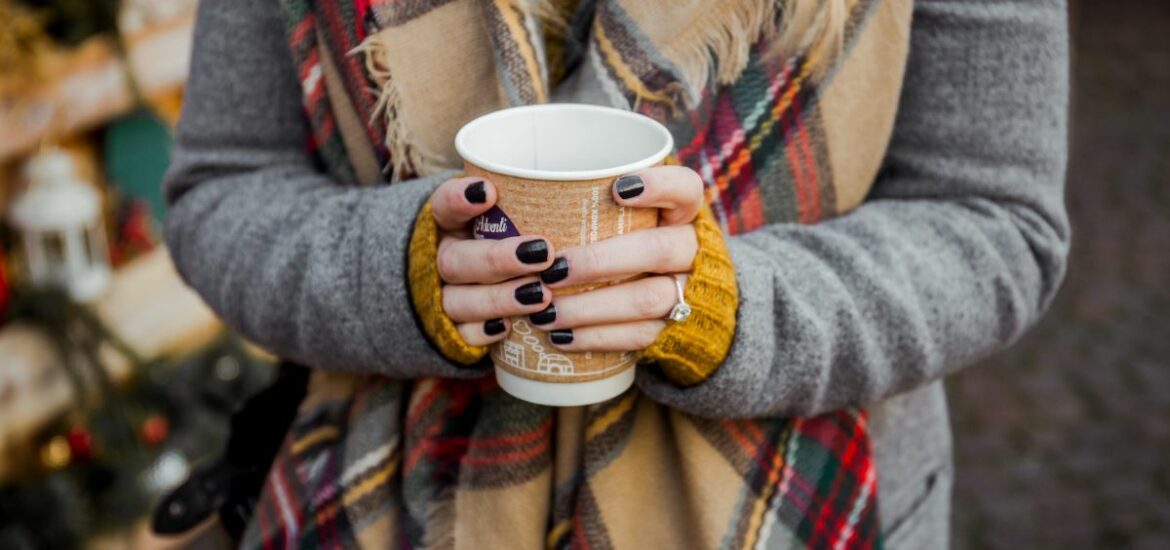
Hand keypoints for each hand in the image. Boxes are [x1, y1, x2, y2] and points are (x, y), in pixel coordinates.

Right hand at [428, 177, 556, 345]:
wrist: (466, 286)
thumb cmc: (504, 240)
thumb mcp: (511, 216)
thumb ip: (538, 204)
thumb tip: (613, 189)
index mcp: (449, 224)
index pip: (443, 205)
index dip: (459, 198)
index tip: (489, 191)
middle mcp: (441, 258)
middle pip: (454, 260)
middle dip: (498, 258)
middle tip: (544, 254)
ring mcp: (443, 295)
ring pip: (457, 300)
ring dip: (497, 299)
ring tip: (540, 296)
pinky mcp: (450, 330)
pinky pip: (459, 335)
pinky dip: (481, 332)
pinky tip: (506, 328)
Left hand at [529, 166, 704, 351]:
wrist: (689, 297)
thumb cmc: (636, 240)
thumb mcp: (629, 215)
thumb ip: (592, 204)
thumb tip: (503, 193)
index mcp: (684, 212)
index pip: (686, 188)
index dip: (659, 186)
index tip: (617, 189)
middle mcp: (692, 250)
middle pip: (658, 250)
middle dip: (600, 261)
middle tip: (552, 269)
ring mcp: (688, 292)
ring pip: (647, 300)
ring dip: (590, 307)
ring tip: (545, 312)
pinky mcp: (675, 329)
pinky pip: (639, 336)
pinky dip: (596, 337)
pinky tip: (560, 336)